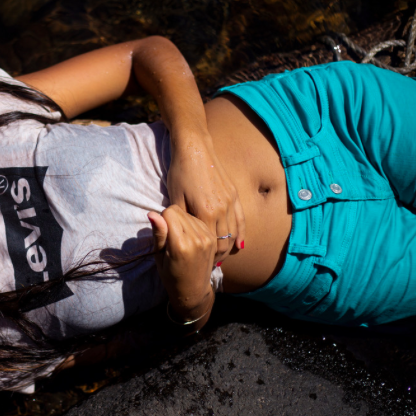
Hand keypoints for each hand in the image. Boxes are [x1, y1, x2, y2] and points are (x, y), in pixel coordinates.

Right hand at [148, 206, 214, 325]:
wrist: (193, 290)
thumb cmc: (171, 275)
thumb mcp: (159, 256)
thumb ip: (158, 233)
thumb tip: (152, 213)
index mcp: (180, 245)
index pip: (170, 212)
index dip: (162, 219)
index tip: (162, 232)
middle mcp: (196, 239)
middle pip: (179, 211)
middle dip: (171, 219)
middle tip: (170, 236)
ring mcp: (207, 238)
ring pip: (189, 214)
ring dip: (181, 221)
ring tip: (179, 238)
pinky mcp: (213, 238)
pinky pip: (198, 220)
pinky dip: (191, 225)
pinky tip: (188, 238)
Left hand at [167, 124, 245, 261]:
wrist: (195, 149)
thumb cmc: (180, 173)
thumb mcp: (175, 198)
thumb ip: (179, 221)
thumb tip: (178, 237)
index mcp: (206, 213)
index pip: (210, 244)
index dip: (207, 257)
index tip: (201, 266)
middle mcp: (222, 209)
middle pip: (224, 242)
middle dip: (218, 256)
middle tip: (211, 267)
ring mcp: (231, 201)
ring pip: (234, 233)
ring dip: (229, 247)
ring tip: (222, 259)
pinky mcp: (234, 194)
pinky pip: (241, 219)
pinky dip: (241, 234)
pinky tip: (240, 245)